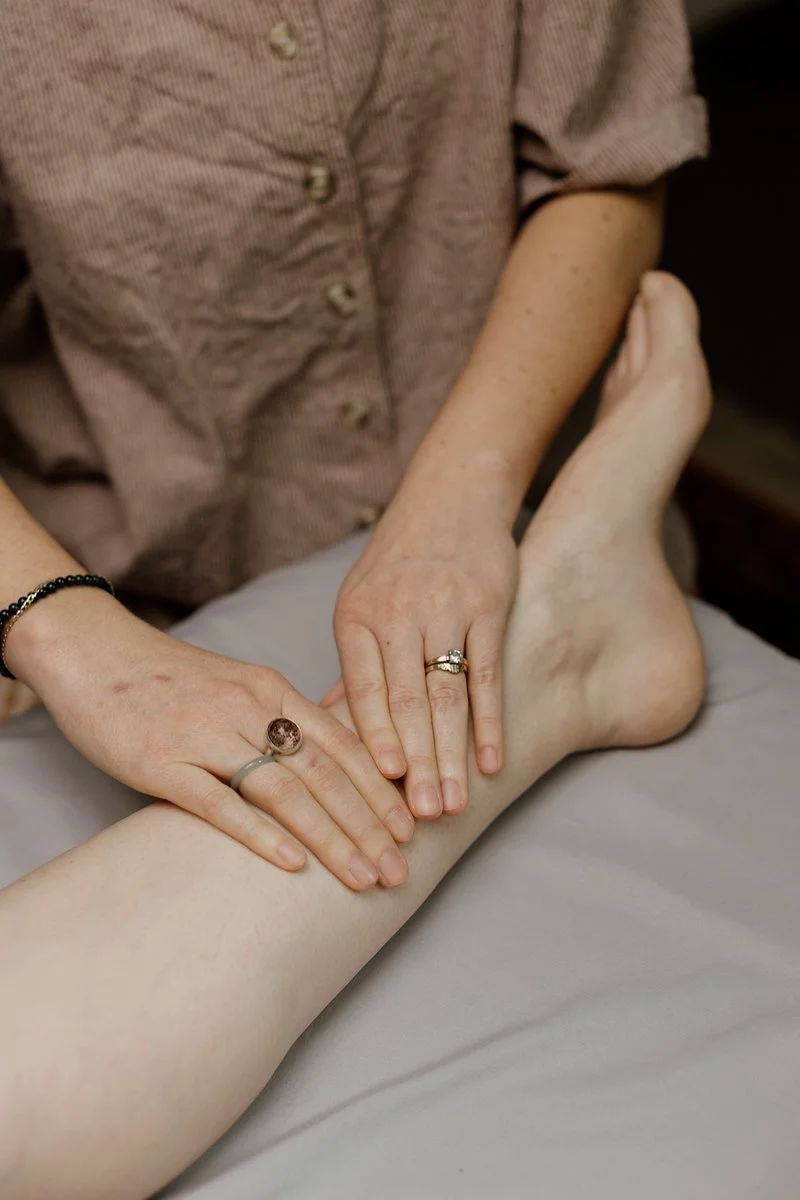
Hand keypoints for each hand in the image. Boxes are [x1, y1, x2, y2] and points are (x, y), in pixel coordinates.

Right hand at [10, 590, 413, 891]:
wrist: (90, 651)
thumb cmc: (165, 677)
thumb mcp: (236, 683)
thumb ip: (281, 716)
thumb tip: (331, 754)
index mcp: (270, 688)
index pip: (341, 743)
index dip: (380, 789)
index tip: (409, 828)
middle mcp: (247, 708)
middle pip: (324, 772)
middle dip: (368, 824)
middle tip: (400, 869)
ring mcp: (204, 735)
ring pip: (284, 791)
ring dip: (330, 838)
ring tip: (364, 877)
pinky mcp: (161, 761)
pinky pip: (218, 803)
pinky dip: (259, 835)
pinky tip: (291, 865)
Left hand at [333, 490, 517, 818]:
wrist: (451, 497)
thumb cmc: (400, 561)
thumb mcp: (363, 602)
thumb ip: (355, 667)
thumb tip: (329, 728)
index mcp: (356, 617)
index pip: (363, 689)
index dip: (372, 738)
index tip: (380, 786)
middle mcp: (398, 613)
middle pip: (406, 702)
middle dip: (413, 764)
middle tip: (418, 818)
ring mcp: (445, 609)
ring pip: (446, 695)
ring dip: (451, 755)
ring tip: (454, 804)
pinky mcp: (488, 605)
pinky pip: (487, 673)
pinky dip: (490, 721)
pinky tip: (491, 761)